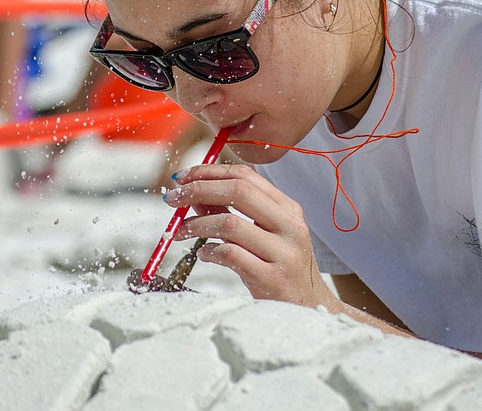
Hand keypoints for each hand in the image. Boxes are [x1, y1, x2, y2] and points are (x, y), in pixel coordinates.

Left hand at [165, 164, 335, 307]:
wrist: (309, 308)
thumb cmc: (282, 269)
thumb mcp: (263, 236)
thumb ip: (230, 213)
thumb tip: (193, 194)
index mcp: (288, 209)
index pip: (246, 176)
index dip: (209, 172)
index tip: (182, 178)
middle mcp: (290, 226)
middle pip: (239, 191)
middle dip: (198, 190)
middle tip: (172, 199)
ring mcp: (284, 252)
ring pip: (231, 224)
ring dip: (197, 224)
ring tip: (180, 232)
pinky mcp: (273, 278)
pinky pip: (232, 256)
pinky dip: (210, 251)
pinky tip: (204, 254)